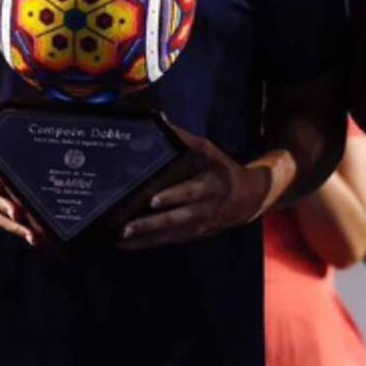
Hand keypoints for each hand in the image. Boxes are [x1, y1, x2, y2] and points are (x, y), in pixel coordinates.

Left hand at [117, 128, 266, 250]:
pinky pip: (166, 241)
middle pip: (175, 219)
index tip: (152, 200)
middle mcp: (202, 210)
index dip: (172, 197)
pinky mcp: (190, 236)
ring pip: (168, 235)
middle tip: (126, 227)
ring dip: (143, 238)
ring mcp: (196, 226)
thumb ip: (185, 140)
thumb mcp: (208, 151)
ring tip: (119, 239)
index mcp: (208, 186)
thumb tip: (161, 121)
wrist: (246, 199)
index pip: (189, 193)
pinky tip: (125, 244)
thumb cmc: (221, 170)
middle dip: (151, 224)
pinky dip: (145, 244)